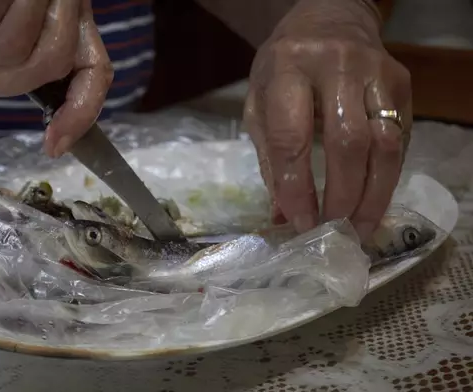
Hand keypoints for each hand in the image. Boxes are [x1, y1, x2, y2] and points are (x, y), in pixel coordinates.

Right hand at [0, 0, 113, 157]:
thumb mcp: (17, 31)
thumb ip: (31, 70)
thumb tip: (52, 136)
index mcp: (75, 22)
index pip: (96, 74)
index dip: (79, 116)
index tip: (52, 147)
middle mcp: (68, 3)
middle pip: (44, 67)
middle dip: (2, 76)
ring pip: (6, 49)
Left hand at [243, 0, 411, 239]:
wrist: (328, 19)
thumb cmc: (283, 67)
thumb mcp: (259, 102)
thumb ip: (270, 157)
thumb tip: (283, 215)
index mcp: (287, 69)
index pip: (292, 136)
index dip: (297, 185)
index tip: (300, 222)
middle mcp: (335, 66)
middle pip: (347, 143)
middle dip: (342, 197)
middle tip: (334, 232)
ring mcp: (375, 73)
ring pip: (384, 144)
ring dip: (374, 195)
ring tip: (359, 228)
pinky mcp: (401, 83)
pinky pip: (400, 139)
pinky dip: (388, 176)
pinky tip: (373, 200)